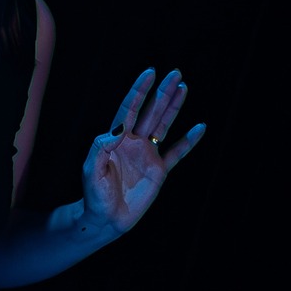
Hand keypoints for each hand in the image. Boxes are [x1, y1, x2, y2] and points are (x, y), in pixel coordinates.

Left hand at [81, 68, 204, 235]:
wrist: (106, 218)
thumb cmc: (94, 194)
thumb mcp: (91, 170)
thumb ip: (100, 148)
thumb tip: (116, 129)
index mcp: (116, 138)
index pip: (130, 109)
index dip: (139, 91)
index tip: (150, 72)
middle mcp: (133, 142)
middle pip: (151, 112)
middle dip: (162, 92)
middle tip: (175, 73)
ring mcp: (148, 155)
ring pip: (163, 125)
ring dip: (174, 107)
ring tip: (183, 88)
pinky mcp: (160, 171)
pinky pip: (177, 153)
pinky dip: (189, 141)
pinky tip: (199, 127)